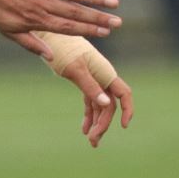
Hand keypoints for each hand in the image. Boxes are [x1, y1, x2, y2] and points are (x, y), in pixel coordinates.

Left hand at [0, 0, 120, 53]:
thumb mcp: (9, 31)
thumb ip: (31, 44)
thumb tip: (51, 57)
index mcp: (38, 19)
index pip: (68, 28)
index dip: (87, 31)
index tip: (105, 34)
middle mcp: (43, 3)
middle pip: (75, 13)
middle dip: (98, 19)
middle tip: (117, 23)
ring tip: (114, 3)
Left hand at [32, 32, 134, 146]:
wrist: (50, 36)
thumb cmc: (63, 49)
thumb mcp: (75, 69)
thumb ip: (90, 86)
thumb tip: (106, 105)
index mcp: (105, 73)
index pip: (124, 94)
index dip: (128, 110)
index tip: (123, 126)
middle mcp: (103, 77)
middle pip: (109, 105)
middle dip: (104, 123)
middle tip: (93, 141)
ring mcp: (94, 80)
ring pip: (101, 105)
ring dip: (97, 122)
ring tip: (91, 141)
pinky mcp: (84, 81)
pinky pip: (91, 101)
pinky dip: (89, 114)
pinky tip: (84, 129)